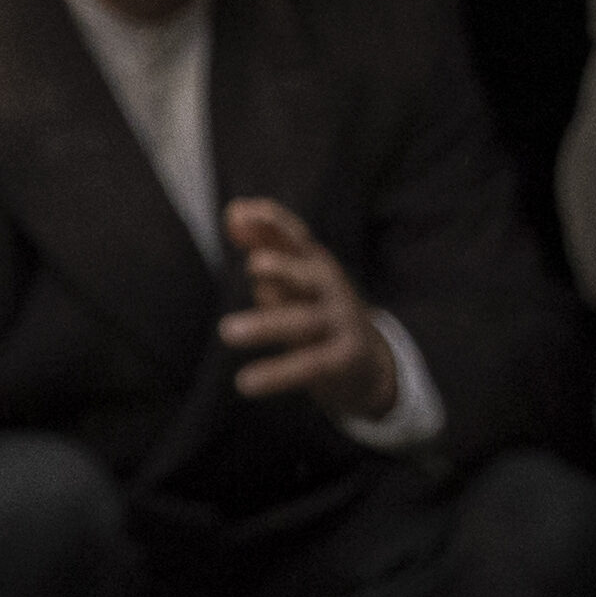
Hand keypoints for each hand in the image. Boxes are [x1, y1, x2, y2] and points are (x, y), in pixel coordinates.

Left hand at [217, 200, 400, 419]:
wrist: (368, 362)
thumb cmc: (317, 310)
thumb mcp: (295, 277)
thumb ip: (266, 245)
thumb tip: (233, 212)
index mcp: (315, 263)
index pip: (295, 236)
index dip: (270, 222)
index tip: (236, 214)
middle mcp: (330, 288)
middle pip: (307, 274)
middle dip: (284, 267)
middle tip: (253, 265)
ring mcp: (340, 323)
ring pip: (302, 322)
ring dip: (265, 325)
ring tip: (226, 332)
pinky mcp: (344, 358)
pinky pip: (308, 365)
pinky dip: (276, 374)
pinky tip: (245, 383)